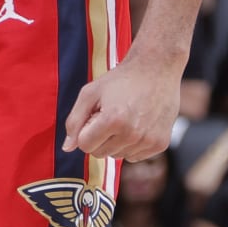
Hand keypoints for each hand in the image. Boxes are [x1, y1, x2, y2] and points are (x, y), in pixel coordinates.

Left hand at [63, 51, 181, 160]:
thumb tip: (67, 147)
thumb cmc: (121, 79)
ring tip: (124, 118)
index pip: (85, 146)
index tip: (95, 116)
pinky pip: (135, 156)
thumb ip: (74, 120)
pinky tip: (137, 124)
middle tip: (109, 115)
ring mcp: (148, 141)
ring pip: (118, 156)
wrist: (156, 69)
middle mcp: (132, 134)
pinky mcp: (160, 144)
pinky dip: (131, 144)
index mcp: (112, 120)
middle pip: (100, 154)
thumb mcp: (90, 92)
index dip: (85, 131)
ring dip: (116, 141)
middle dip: (99, 137)